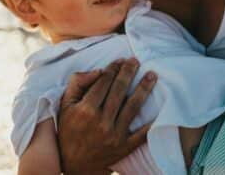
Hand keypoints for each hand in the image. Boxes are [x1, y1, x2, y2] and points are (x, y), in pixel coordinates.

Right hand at [57, 58, 156, 174]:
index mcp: (85, 110)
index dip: (113, 69)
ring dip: (144, 88)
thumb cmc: (68, 131)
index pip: (103, 83)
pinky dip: (152, 122)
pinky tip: (160, 108)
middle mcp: (101, 121)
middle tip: (136, 61)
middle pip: (119, 91)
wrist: (73, 165)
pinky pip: (141, 133)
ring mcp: (114, 135)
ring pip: (133, 107)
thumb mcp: (64, 106)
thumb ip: (77, 84)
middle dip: (128, 72)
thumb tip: (98, 71)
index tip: (119, 61)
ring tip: (152, 75)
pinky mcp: (124, 147)